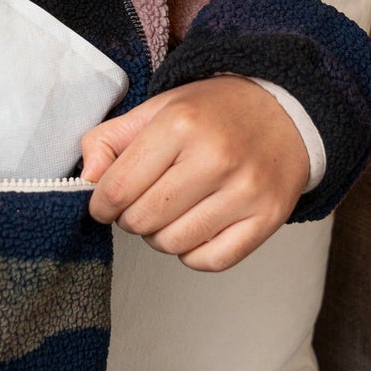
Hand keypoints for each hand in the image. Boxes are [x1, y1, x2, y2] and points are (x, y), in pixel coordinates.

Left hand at [79, 76, 309, 271]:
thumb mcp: (155, 109)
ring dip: (159, 237)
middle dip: (129, 219)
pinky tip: (194, 228)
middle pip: (143, 220)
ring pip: (173, 244)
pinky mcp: (268, 217)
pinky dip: (192, 254)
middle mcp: (215, 158)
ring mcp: (246, 191)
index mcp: (179, 125)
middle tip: (140, 204)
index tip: (105, 204)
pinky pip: (211, 261)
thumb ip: (109, 139)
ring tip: (167, 214)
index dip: (101, 204)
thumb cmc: (212, 112)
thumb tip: (88, 179)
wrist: (283, 110)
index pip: (118, 188)